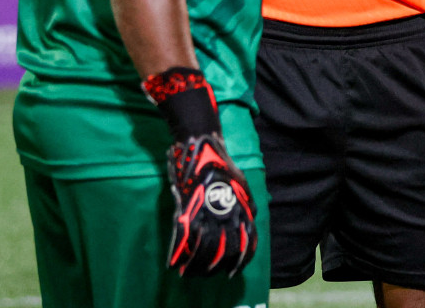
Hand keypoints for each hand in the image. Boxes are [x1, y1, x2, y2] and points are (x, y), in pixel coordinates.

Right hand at [165, 133, 256, 277]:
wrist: (203, 148)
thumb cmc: (223, 167)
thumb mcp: (242, 186)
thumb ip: (246, 205)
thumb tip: (249, 220)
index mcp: (244, 208)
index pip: (248, 242)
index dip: (240, 261)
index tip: (232, 272)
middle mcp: (228, 213)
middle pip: (226, 250)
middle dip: (218, 267)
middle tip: (210, 274)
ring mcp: (207, 213)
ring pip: (205, 249)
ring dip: (198, 265)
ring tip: (191, 273)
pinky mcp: (187, 209)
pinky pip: (184, 238)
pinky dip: (179, 254)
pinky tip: (175, 264)